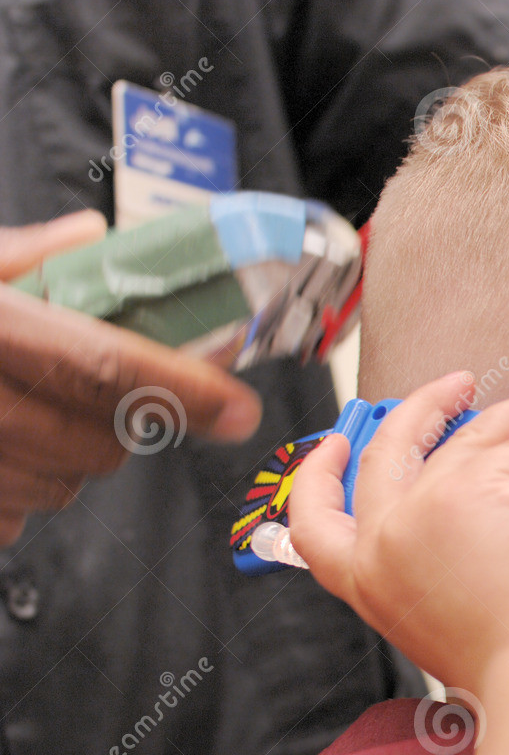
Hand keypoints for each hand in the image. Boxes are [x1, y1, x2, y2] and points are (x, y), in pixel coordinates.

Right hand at [0, 211, 262, 543]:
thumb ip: (17, 257)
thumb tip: (91, 236)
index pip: (101, 363)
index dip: (182, 389)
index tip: (239, 410)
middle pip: (93, 438)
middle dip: (132, 428)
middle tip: (132, 402)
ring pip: (58, 483)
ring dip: (75, 460)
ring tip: (42, 417)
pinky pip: (6, 517)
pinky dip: (20, 491)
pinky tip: (1, 453)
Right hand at [290, 372, 508, 687]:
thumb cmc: (504, 661)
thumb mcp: (435, 619)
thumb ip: (425, 574)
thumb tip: (457, 532)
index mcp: (365, 580)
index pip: (313, 521)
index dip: (318, 474)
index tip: (339, 442)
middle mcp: (381, 541)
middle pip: (389, 449)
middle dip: (424, 407)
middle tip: (458, 387)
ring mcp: (423, 511)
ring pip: (469, 436)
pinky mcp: (475, 491)